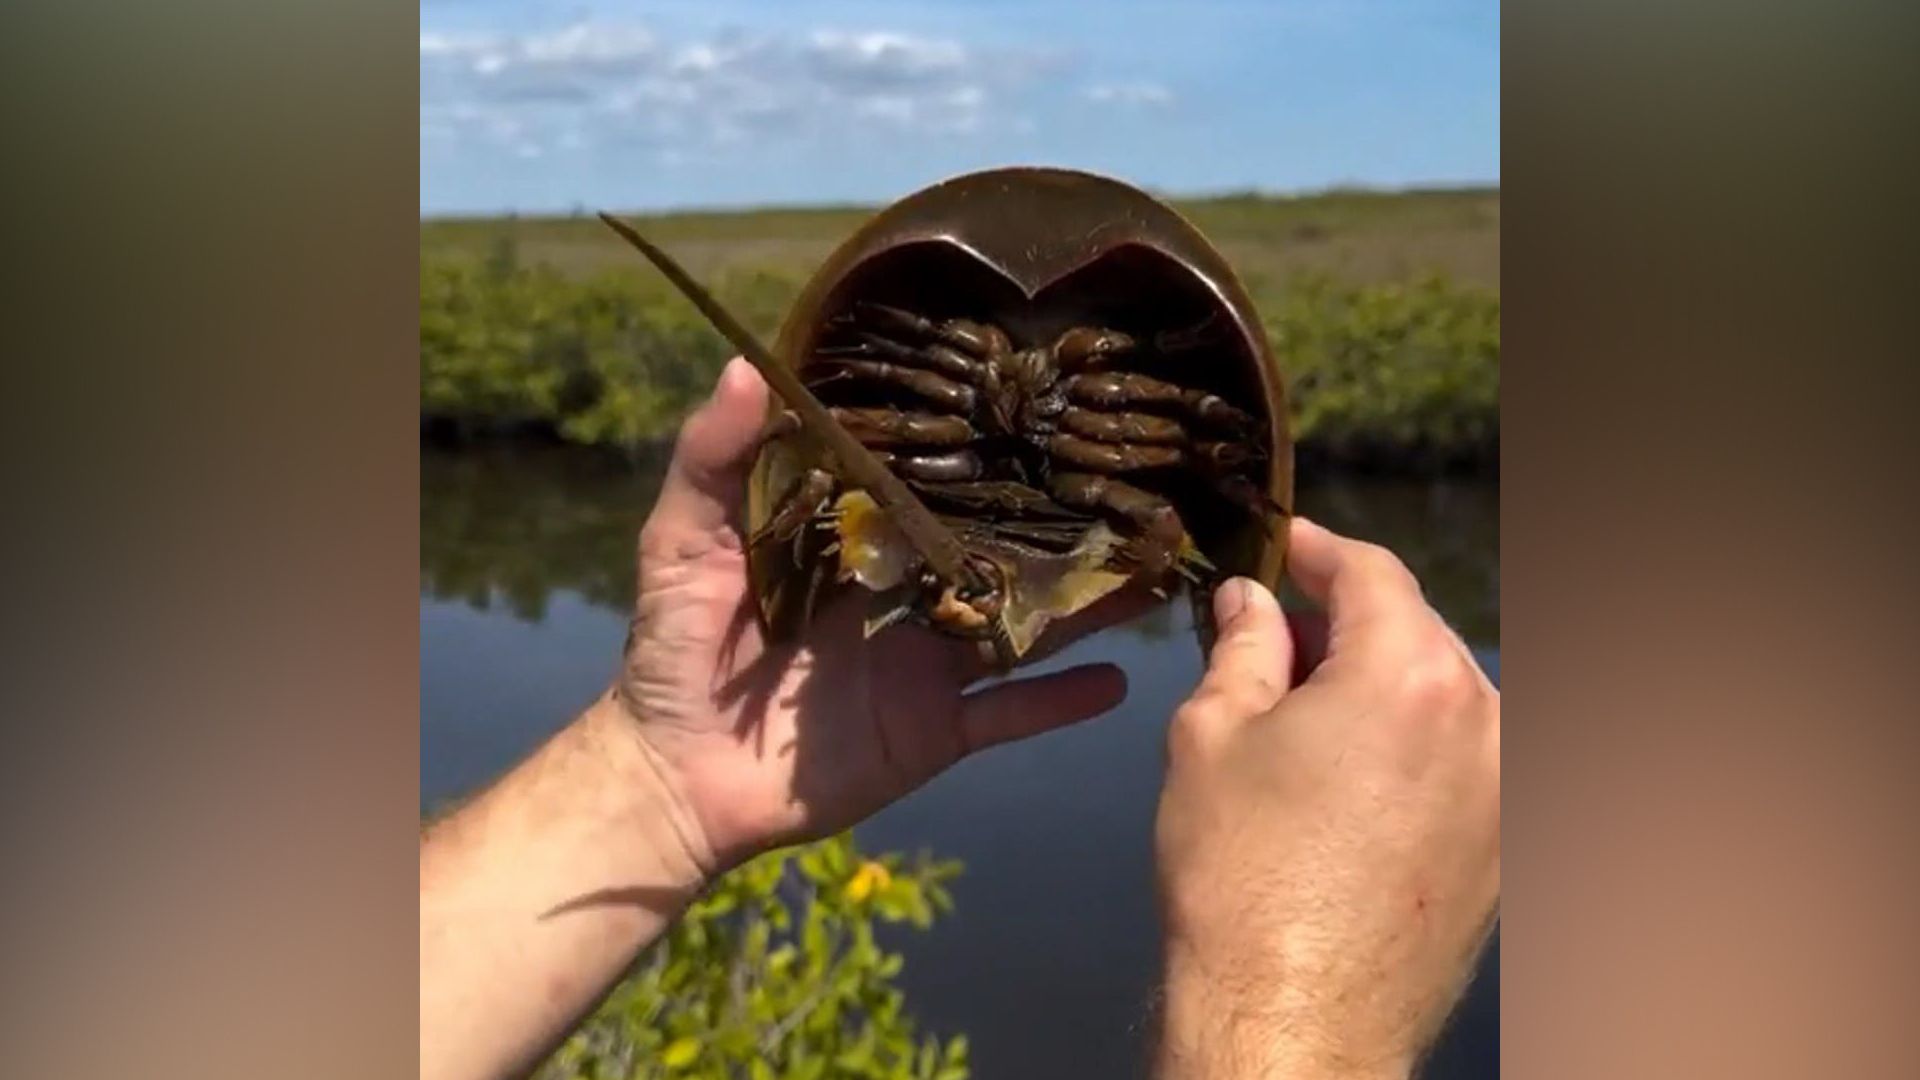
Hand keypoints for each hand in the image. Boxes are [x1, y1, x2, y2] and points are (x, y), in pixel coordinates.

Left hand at [610, 357, 1135, 871]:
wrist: (676, 775)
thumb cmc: (673, 648)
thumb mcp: (682, 539)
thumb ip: (714, 458)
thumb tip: (750, 363)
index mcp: (859, 542)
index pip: (936, 484)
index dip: (984, 448)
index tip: (1043, 400)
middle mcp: (907, 595)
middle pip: (1003, 550)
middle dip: (1064, 522)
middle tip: (1135, 482)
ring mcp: (928, 664)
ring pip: (1025, 625)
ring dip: (1088, 603)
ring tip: (1157, 570)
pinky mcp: (936, 732)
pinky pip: (1010, 715)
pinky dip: (1060, 703)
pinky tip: (1121, 680)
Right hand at [1154, 519, 1498, 1078]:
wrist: (1296, 1021)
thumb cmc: (1241, 877)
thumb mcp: (1210, 737)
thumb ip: (1240, 648)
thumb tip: (1250, 600)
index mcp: (1411, 674)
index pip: (1372, 573)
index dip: (1317, 549)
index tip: (1280, 545)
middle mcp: (1484, 718)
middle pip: (1415, 631)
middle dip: (1346, 622)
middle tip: (1272, 634)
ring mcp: (1507, 787)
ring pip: (1444, 695)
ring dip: (1381, 685)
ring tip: (1304, 713)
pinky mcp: (1508, 847)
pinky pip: (1463, 759)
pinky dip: (1413, 744)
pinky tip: (1350, 776)